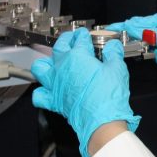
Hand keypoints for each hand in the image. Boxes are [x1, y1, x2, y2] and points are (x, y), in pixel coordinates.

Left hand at [31, 28, 139, 156]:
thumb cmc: (108, 96)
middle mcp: (62, 68)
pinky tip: (48, 90)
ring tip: (54, 63)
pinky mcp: (54, 100)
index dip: (83, 35)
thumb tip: (113, 47)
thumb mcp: (117, 68)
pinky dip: (41, 91)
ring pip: (40, 68)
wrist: (101, 121)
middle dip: (65, 40)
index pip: (79, 39)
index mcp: (77, 56)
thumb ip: (113, 54)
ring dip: (46, 63)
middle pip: (58, 47)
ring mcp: (55, 84)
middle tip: (71, 40)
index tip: (85, 35)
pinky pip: (39, 95)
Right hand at [107, 11, 156, 105]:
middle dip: (126, 30)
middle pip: (140, 28)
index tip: (114, 27)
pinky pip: (144, 49)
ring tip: (114, 40)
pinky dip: (135, 48)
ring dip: (129, 39)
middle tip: (110, 34)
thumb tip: (135, 27)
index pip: (144, 21)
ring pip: (140, 38)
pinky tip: (127, 48)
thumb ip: (153, 33)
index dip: (128, 24)